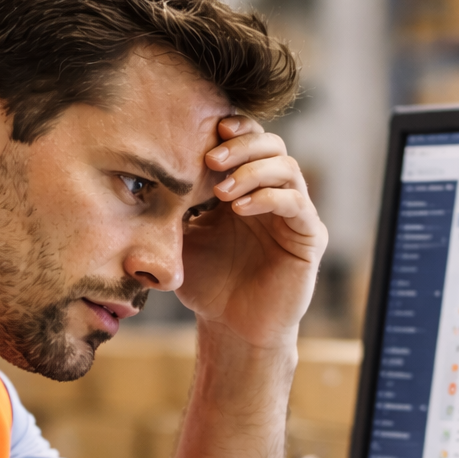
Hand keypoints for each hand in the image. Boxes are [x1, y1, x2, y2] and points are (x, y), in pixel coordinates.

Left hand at [178, 116, 327, 350]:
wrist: (231, 328)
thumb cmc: (208, 285)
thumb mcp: (182, 238)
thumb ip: (176, 205)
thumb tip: (149, 171)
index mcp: (246, 188)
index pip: (248, 141)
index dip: (232, 130)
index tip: (204, 131)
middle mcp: (274, 194)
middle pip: (271, 145)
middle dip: (241, 146)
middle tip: (211, 160)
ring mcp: (294, 214)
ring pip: (286, 168)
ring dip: (252, 171)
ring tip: (220, 191)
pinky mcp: (309, 237)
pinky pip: (297, 203)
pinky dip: (268, 197)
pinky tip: (239, 209)